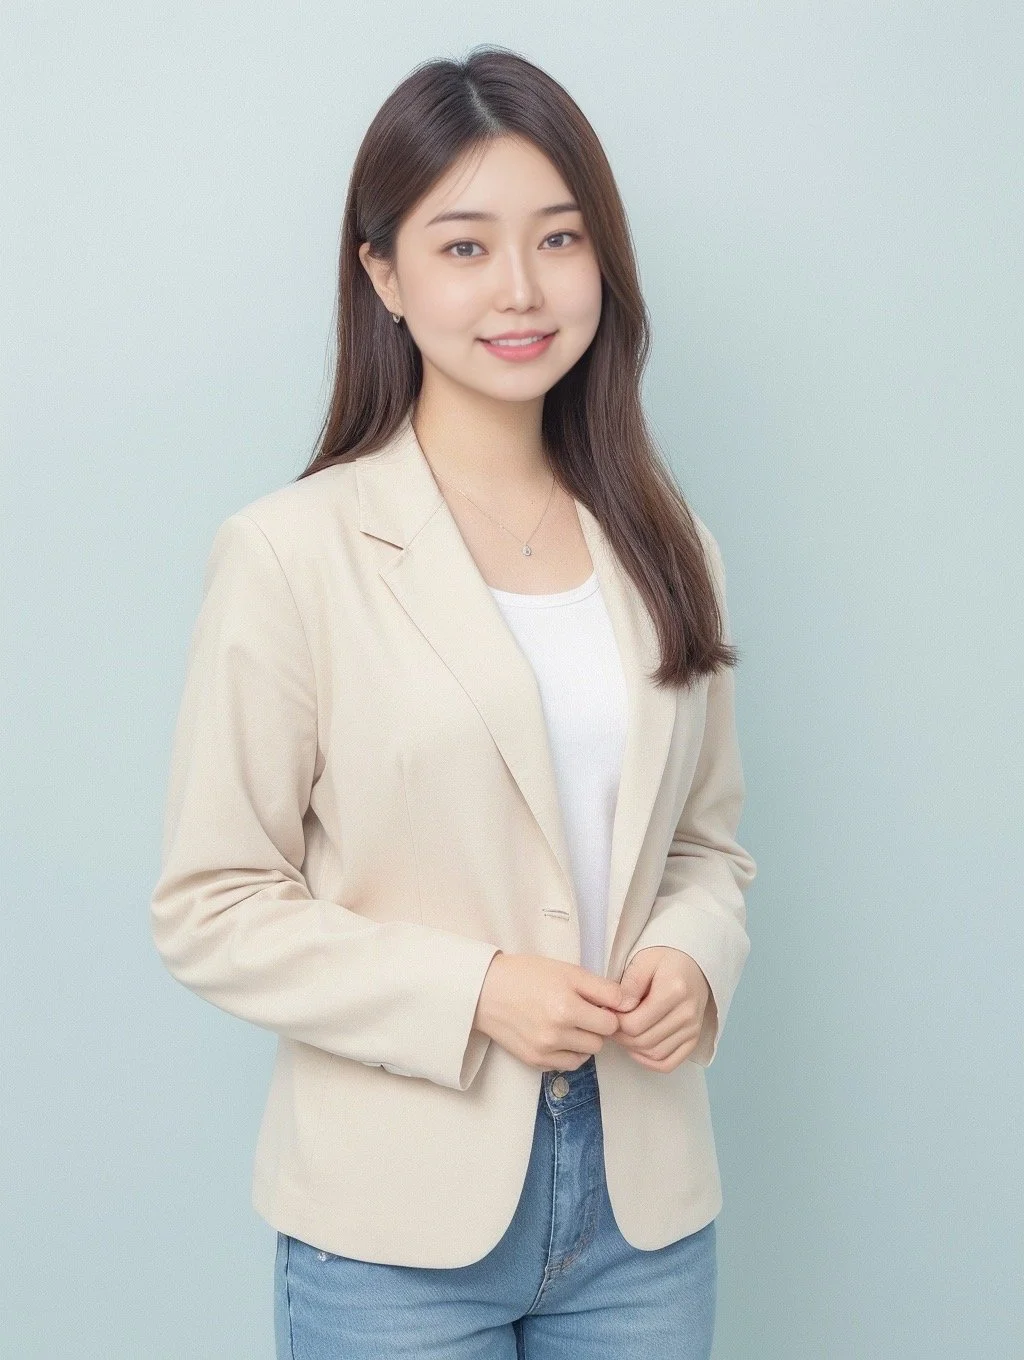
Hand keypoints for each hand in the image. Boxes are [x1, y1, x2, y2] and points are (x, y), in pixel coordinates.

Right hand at [473, 952, 628, 1071]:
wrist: (486, 991)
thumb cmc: (527, 975)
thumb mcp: (567, 971)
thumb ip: (602, 989)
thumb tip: (629, 1005)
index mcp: (567, 1006)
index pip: (611, 1022)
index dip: (609, 1011)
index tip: (600, 1003)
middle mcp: (556, 1032)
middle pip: (601, 1040)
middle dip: (597, 1026)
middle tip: (583, 1011)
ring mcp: (545, 1050)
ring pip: (587, 1054)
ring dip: (585, 1040)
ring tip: (570, 1022)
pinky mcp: (535, 1061)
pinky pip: (569, 1064)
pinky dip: (569, 1052)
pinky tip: (558, 1035)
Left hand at [605, 947, 712, 1071]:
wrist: (694, 964)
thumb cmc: (666, 959)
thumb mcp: (644, 960)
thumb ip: (629, 984)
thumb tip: (619, 1010)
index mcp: (674, 992)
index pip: (634, 1024)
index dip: (614, 1023)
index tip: (607, 1012)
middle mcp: (687, 1014)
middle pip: (643, 1041)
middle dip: (620, 1037)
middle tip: (611, 1024)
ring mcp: (693, 1029)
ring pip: (654, 1054)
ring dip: (633, 1049)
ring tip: (624, 1032)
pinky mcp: (694, 1039)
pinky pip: (669, 1063)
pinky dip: (650, 1062)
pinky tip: (638, 1049)